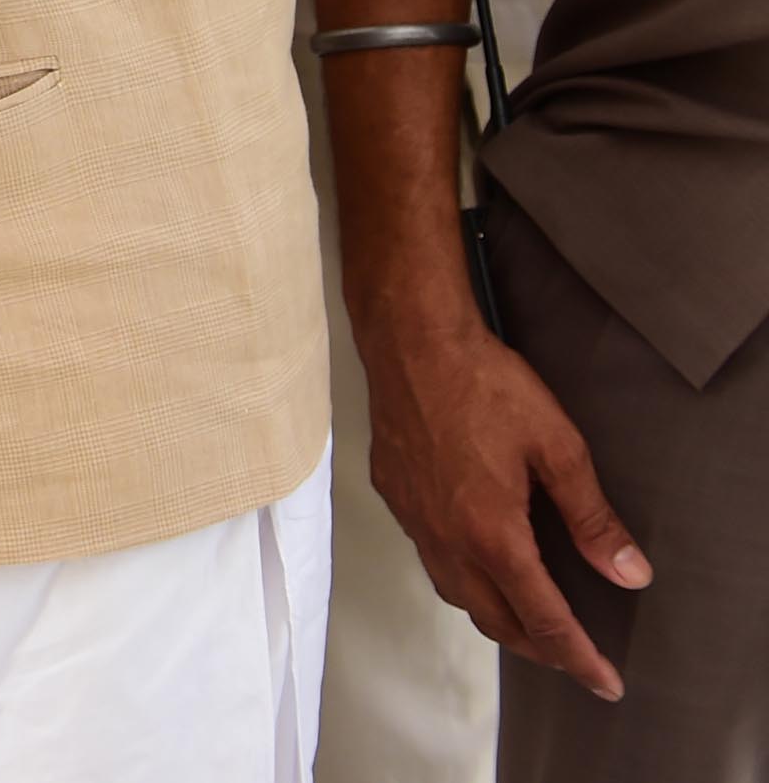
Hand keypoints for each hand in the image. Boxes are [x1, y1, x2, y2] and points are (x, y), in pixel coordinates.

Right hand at [360, 312, 648, 700]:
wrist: (410, 341)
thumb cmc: (484, 384)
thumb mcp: (558, 447)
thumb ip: (592, 517)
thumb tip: (627, 572)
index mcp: (491, 533)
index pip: (543, 618)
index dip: (578, 657)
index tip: (604, 681)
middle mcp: (446, 538)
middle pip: (494, 621)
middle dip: (538, 648)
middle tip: (573, 656)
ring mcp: (414, 519)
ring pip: (456, 594)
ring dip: (496, 616)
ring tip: (526, 617)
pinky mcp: (394, 496)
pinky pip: (430, 558)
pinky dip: (461, 577)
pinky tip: (476, 557)